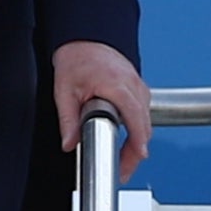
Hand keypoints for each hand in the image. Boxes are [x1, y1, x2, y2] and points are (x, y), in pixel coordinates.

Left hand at [51, 40, 150, 179]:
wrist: (85, 38)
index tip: (135, 159)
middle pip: (144, 126)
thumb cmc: (77, 58)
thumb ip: (68, 120)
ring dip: (137, 141)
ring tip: (123, 161)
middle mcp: (134, 86)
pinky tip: (127, 140)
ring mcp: (139, 87)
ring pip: (146, 121)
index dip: (137, 142)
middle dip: (135, 151)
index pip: (135, 119)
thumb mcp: (64, 90)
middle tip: (121, 172)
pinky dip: (137, 128)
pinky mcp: (138, 89)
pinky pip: (142, 113)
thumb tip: (69, 143)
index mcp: (117, 86)